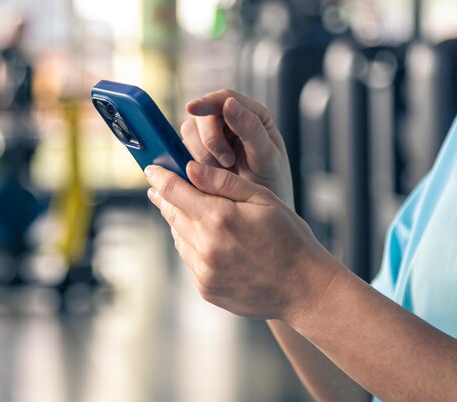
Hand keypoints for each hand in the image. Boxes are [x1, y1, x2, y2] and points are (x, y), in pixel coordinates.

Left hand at [145, 161, 338, 320]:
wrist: (304, 289)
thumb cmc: (290, 238)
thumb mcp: (262, 200)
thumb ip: (222, 182)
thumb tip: (189, 168)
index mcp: (219, 218)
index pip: (174, 191)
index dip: (160, 176)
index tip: (151, 169)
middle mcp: (205, 247)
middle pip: (172, 214)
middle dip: (165, 197)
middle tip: (159, 186)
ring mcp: (204, 271)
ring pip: (178, 237)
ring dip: (178, 221)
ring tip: (184, 209)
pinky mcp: (205, 289)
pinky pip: (189, 259)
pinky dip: (192, 245)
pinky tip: (205, 238)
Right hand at [181, 89, 293, 208]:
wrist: (263, 214)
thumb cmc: (273, 183)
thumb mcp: (267, 157)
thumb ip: (251, 129)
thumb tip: (229, 103)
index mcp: (252, 115)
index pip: (225, 98)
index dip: (207, 101)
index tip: (191, 108)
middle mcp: (230, 123)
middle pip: (204, 115)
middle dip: (210, 139)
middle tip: (227, 162)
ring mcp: (214, 139)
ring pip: (190, 133)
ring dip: (202, 154)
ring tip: (223, 172)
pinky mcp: (200, 156)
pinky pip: (185, 151)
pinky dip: (193, 164)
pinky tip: (209, 177)